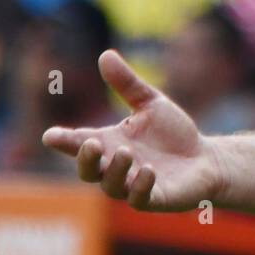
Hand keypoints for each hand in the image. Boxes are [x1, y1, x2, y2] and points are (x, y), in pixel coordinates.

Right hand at [42, 50, 223, 211]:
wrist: (205, 158)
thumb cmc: (173, 132)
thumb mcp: (150, 102)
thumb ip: (126, 83)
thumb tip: (105, 54)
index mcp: (110, 143)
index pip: (79, 143)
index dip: (63, 141)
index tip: (49, 136)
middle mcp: (116, 167)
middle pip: (88, 171)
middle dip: (86, 159)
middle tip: (91, 143)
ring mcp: (133, 185)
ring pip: (111, 186)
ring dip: (115, 170)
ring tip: (126, 152)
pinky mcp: (155, 198)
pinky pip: (140, 199)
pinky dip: (141, 186)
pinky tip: (148, 171)